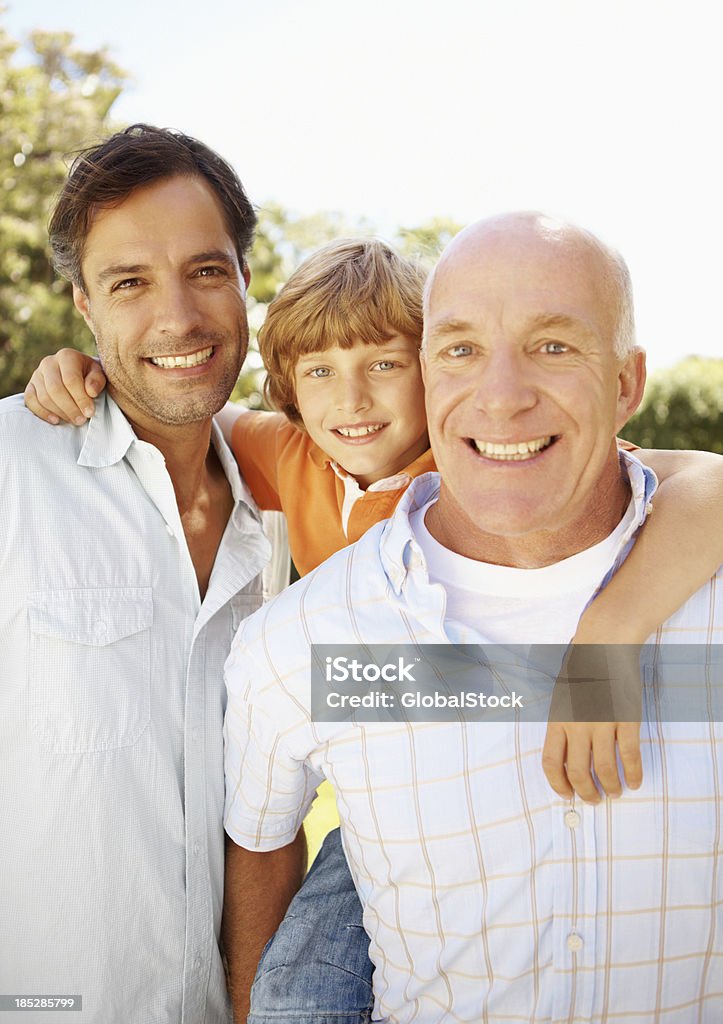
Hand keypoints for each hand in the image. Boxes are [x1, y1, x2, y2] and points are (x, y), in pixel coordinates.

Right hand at [24, 348, 106, 424]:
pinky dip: (41, 412)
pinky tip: (55, 420)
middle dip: (69, 408)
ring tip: (73, 420)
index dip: (80, 398)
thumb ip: (97, 381)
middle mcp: (49, 362)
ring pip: (43, 397)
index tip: (90, 412)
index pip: (71, 379)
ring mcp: (37, 374)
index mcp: (67, 356)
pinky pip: (30, 400)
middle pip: (55, 389)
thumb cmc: (90, 375)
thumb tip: (91, 392)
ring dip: (59, 412)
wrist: (78, 373)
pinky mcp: (30, 386)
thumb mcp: (99, 375)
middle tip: (81, 420)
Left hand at [542, 642, 643, 802]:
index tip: (566, 794)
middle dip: (585, 792)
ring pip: (604, 769)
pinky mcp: (626, 719)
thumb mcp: (561, 697)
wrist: (604, 644)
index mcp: (557, 719)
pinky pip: (629, 755)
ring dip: (610, 786)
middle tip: (593, 800)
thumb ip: (562, 723)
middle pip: (578, 771)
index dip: (558, 784)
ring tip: (615, 793)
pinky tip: (634, 782)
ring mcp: (602, 722)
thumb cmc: (581, 669)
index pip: (551, 762)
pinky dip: (633, 773)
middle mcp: (577, 724)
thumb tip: (566, 753)